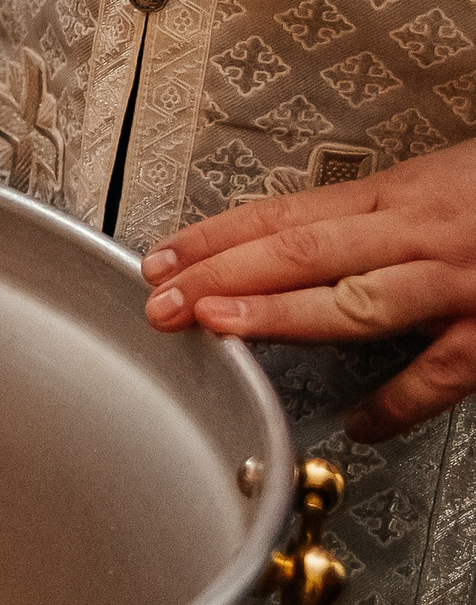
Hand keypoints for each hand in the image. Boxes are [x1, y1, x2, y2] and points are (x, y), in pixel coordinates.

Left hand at [141, 137, 475, 440]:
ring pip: (354, 301)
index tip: (160, 258)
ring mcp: (463, 284)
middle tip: (159, 300)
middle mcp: (425, 234)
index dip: (215, 237)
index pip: (286, 215)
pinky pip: (442, 373)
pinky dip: (398, 403)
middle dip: (220, 277)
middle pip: (300, 253)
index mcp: (405, 195)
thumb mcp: (448, 179)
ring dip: (279, 317)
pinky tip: (360, 425)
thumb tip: (307, 244)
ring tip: (219, 331)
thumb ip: (382, 216)